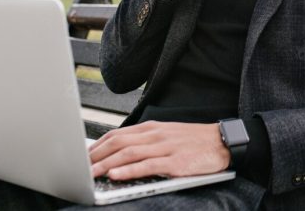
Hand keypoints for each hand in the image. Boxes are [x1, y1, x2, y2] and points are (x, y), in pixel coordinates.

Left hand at [88, 121, 230, 179]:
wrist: (223, 141)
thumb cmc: (195, 141)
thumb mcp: (168, 135)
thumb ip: (147, 141)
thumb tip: (123, 151)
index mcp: (153, 127)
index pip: (119, 134)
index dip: (99, 145)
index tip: (85, 155)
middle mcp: (156, 135)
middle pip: (119, 142)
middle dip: (97, 155)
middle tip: (81, 167)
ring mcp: (165, 148)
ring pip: (129, 154)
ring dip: (107, 164)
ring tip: (91, 173)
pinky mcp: (175, 162)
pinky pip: (147, 166)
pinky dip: (129, 170)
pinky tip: (115, 175)